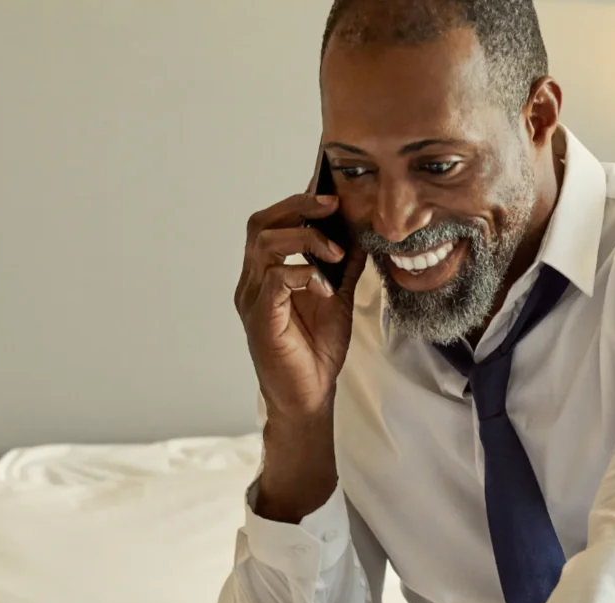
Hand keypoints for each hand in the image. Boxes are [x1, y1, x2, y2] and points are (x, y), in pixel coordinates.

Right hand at [235, 192, 365, 519]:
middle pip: (260, 224)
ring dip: (304, 239)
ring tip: (334, 253)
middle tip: (332, 206)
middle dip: (297, 207)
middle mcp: (252, 281)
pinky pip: (273, 280)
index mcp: (267, 272)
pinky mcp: (260, 320)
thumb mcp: (337, 296)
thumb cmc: (316, 349)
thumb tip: (362, 229)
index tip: (333, 194)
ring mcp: (252, 300)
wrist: (309, 395)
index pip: (272, 221)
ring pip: (264, 245)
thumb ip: (344, 264)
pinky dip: (300, 273)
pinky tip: (322, 284)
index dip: (298, 202)